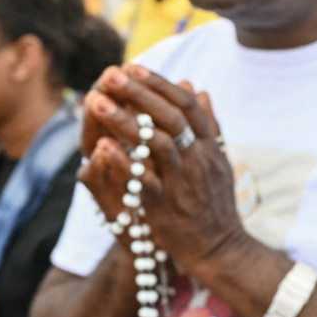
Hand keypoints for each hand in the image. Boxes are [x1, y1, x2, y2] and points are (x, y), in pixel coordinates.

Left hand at [79, 66, 247, 277]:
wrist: (219, 249)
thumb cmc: (215, 204)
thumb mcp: (218, 161)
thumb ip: (209, 125)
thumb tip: (198, 89)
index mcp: (210, 147)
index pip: (187, 106)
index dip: (160, 84)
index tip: (134, 67)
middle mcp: (200, 161)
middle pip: (171, 117)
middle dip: (139, 93)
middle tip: (110, 74)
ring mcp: (183, 183)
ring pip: (157, 143)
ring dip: (125, 120)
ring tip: (97, 101)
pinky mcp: (165, 207)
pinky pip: (144, 180)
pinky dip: (123, 162)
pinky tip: (102, 146)